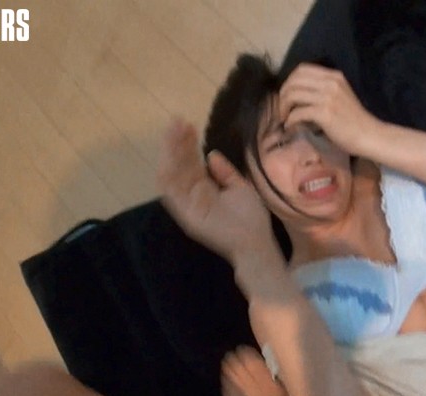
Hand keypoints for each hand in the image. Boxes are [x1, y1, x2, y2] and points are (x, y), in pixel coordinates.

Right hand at [157, 118, 273, 261]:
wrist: (256, 242)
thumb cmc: (251, 218)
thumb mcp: (240, 187)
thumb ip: (225, 172)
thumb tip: (211, 153)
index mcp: (204, 189)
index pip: (191, 162)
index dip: (188, 144)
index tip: (188, 124)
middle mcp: (192, 195)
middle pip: (180, 165)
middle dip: (177, 143)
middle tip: (177, 122)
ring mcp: (188, 205)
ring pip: (172, 175)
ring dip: (170, 153)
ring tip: (173, 133)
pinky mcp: (186, 215)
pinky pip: (172, 193)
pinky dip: (168, 175)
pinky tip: (169, 156)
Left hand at [278, 63, 381, 155]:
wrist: (369, 135)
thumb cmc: (354, 120)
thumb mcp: (340, 96)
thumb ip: (323, 90)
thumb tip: (298, 94)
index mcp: (333, 76)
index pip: (302, 69)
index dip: (289, 81)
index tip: (287, 95)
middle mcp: (330, 83)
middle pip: (294, 80)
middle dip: (283, 94)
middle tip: (282, 108)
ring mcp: (327, 97)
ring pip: (293, 95)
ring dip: (283, 107)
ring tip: (285, 118)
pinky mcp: (325, 113)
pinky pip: (298, 113)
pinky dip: (290, 120)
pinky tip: (290, 126)